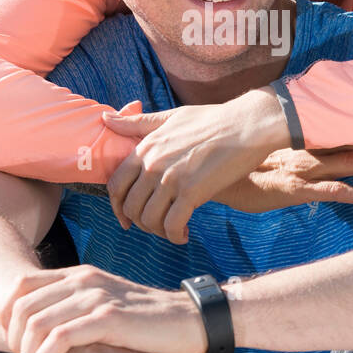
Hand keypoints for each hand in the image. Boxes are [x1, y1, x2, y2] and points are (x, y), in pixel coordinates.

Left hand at [0, 264, 206, 352]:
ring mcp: (95, 297)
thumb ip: (75, 306)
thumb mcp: (104, 305)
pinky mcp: (108, 319)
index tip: (12, 342)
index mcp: (79, 273)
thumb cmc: (145, 321)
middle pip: (22, 306)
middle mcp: (83, 279)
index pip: (21, 285)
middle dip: (14, 340)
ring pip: (37, 323)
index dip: (7, 315)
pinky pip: (59, 339)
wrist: (187, 320)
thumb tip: (40, 326)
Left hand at [101, 89, 289, 243]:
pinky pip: (172, 225)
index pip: (116, 185)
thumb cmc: (213, 119)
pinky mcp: (192, 192)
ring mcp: (171, 178)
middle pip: (131, 207)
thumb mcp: (170, 117)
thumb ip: (137, 123)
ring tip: (173, 230)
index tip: (127, 219)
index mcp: (146, 147)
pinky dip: (175, 236)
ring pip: (150, 219)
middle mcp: (153, 164)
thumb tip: (105, 118)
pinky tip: (184, 235)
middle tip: (157, 226)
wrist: (248, 124)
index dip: (118, 208)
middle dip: (141, 223)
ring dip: (159, 232)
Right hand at [212, 132, 352, 213]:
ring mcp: (304, 168)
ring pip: (352, 162)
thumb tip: (305, 125)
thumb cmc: (237, 159)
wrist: (207, 170)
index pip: (349, 123)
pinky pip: (331, 193)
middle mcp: (309, 147)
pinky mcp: (294, 190)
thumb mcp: (266, 143)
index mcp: (305, 134)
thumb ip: (289, 135)